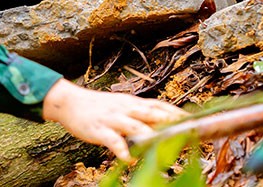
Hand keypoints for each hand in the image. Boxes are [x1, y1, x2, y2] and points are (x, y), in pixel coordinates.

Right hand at [41, 79, 185, 161]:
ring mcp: (113, 119)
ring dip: (149, 134)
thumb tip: (160, 123)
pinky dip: (122, 150)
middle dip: (169, 121)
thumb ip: (139, 115)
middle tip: (187, 131)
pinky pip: (113, 141)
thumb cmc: (97, 107)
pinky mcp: (100, 130)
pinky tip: (129, 159)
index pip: (158, 105)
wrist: (69, 102)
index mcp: (132, 103)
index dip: (176, 112)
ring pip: (134, 125)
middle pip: (151, 113)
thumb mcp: (120, 106)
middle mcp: (125, 109)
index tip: (194, 120)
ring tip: (163, 144)